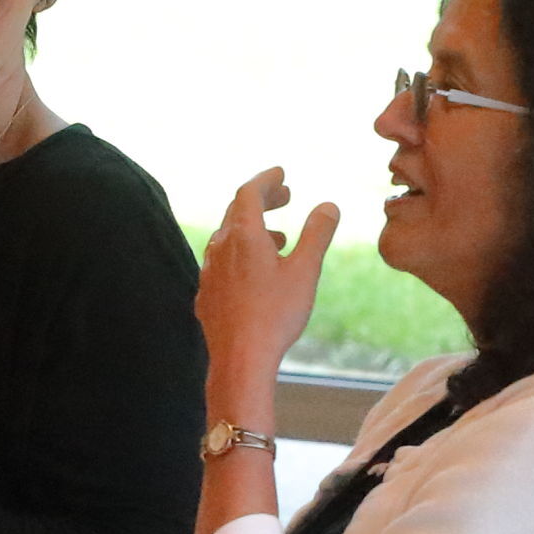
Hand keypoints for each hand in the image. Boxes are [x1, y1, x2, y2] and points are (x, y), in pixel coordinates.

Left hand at [198, 167, 335, 399]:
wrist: (239, 359)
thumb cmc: (275, 314)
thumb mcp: (305, 270)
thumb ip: (317, 234)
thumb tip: (328, 205)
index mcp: (243, 236)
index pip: (249, 193)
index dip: (266, 179)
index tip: (282, 174)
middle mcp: (219, 250)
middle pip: (235, 212)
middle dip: (262, 199)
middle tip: (286, 196)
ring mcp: (208, 273)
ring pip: (227, 238)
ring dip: (253, 229)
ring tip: (279, 238)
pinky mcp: (206, 295)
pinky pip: (221, 264)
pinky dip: (240, 255)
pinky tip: (257, 272)